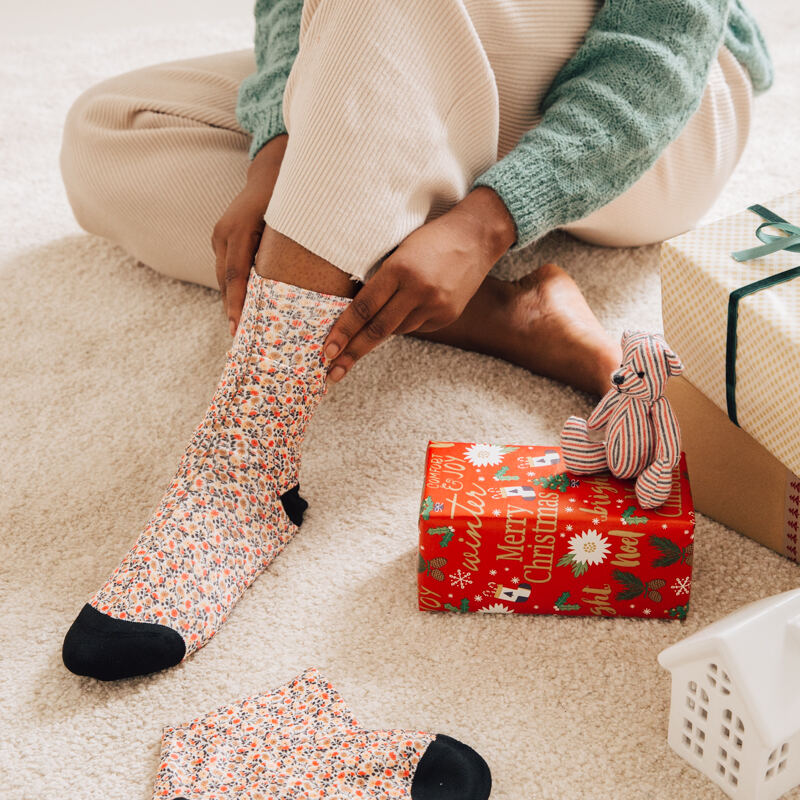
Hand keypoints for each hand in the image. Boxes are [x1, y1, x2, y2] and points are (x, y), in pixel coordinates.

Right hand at [211, 134, 287, 334]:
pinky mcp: (222, 238)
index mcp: (240, 228)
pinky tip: (245, 307)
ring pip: (224, 277)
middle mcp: (225, 232)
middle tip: (241, 338)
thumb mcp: (296, 219)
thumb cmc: (291, 195)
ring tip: (242, 329)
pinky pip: (227, 269)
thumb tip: (318, 283)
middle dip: (233, 310)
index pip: (235, 274)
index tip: (238, 328)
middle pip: (225, 280)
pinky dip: (235, 288)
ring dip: (233, 302)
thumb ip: (300, 249)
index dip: (236, 303)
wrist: (271, 169)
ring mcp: (220, 235)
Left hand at [322, 187, 516, 381]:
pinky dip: (404, 323)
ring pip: (396, 330)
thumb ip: (381, 281)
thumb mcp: (400, 252)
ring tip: (363, 338)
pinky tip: (406, 310)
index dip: (343, 331)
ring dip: (378, 333)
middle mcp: (418, 290)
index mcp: (400, 269)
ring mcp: (435, 306)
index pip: (363, 308)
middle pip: (377, 330)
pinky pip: (416, 327)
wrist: (476, 237)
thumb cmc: (429, 239)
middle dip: (352, 353)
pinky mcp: (447, 315)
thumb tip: (358, 315)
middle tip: (332, 372)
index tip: (327, 350)